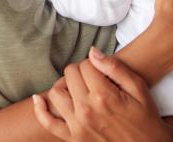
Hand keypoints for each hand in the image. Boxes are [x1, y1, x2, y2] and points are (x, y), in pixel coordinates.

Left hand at [33, 51, 172, 141]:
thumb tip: (92, 51)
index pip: (85, 64)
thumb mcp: (138, 88)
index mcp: (103, 96)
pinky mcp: (72, 139)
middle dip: (80, 70)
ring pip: (56, 92)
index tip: (101, 70)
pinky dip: (41, 109)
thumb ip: (114, 68)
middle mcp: (86, 110)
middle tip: (92, 76)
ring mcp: (77, 126)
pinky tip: (40, 98)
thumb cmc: (145, 119)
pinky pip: (48, 122)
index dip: (93, 63)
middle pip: (70, 74)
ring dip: (64, 84)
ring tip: (77, 86)